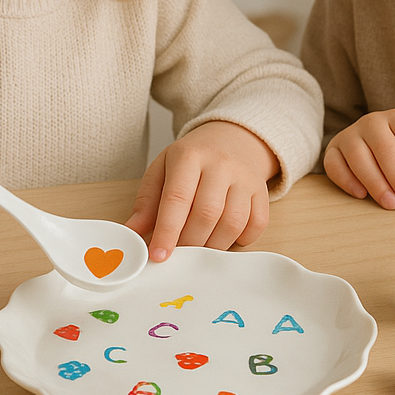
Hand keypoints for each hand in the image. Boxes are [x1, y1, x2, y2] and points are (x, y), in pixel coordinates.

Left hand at [126, 120, 276, 261]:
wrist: (232, 139)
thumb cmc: (193, 159)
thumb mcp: (163, 169)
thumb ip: (147, 201)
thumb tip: (132, 232)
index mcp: (189, 155)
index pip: (177, 198)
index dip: (167, 231)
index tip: (159, 255)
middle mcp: (221, 164)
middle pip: (206, 214)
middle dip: (189, 242)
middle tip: (179, 252)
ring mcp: (245, 177)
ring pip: (232, 223)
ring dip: (213, 245)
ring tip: (199, 246)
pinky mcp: (262, 191)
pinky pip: (256, 225)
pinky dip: (240, 239)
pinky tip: (224, 235)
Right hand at [324, 108, 394, 209]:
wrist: (376, 153)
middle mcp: (372, 122)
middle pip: (386, 148)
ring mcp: (350, 134)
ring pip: (359, 156)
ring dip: (376, 183)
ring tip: (391, 204)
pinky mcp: (332, 150)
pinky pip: (334, 164)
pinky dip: (347, 180)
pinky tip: (362, 195)